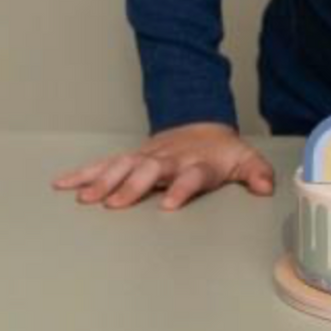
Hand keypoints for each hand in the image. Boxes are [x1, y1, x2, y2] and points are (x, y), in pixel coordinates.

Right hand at [51, 123, 274, 209]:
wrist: (201, 126)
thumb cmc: (221, 152)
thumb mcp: (245, 160)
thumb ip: (257, 173)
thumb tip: (266, 187)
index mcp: (198, 163)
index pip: (191, 176)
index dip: (181, 188)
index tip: (168, 204)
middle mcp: (170, 159)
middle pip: (150, 170)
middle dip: (132, 185)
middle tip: (114, 203)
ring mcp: (148, 156)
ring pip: (124, 165)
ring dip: (103, 181)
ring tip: (84, 198)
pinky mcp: (132, 157)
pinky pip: (105, 164)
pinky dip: (84, 173)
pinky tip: (63, 184)